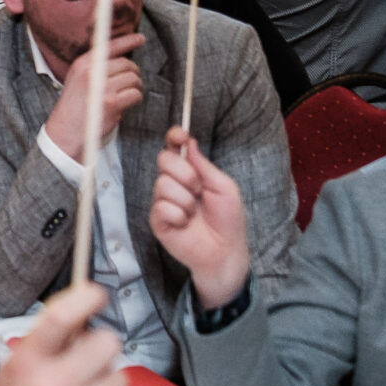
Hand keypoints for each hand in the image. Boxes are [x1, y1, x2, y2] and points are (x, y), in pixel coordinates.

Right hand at [42, 31, 144, 161]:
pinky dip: (134, 99)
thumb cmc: (73, 107)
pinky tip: (124, 105)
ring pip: (133, 79)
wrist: (64, 132)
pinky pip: (135, 94)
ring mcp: (102, 87)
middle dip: (133, 74)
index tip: (140, 38)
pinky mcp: (111, 103)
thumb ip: (95, 67)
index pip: (110, 46)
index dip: (128, 40)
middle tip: (129, 83)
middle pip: (127, 64)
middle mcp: (92, 72)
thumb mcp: (77, 79)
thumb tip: (123, 60)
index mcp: (82, 64)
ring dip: (135, 88)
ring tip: (124, 96)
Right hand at [148, 126, 252, 307]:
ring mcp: (163, 201)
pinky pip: (161, 207)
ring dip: (185, 199)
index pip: (174, 147)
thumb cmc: (228, 219)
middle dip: (185, 173)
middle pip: (164, 159)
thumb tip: (189, 143)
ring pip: (163, 184)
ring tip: (194, 213)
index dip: (174, 137)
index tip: (180, 135)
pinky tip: (185, 224)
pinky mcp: (157, 220)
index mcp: (190, 172)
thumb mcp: (224, 186)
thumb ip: (204, 165)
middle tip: (199, 190)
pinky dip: (178, 215)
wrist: (225, 250)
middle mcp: (173, 183)